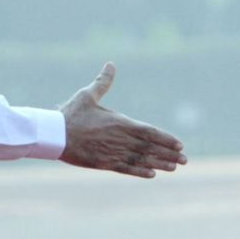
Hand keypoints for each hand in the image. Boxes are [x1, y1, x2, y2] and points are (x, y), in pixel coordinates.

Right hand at [59, 62, 186, 177]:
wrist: (54, 135)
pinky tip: (152, 174)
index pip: (150, 132)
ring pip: (142, 160)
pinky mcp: (104, 163)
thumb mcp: (88, 95)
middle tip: (185, 160)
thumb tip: (110, 64)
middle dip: (168, 154)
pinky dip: (140, 171)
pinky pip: (126, 169)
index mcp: (120, 122)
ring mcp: (113, 153)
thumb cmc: (71, 114)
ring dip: (160, 163)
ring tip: (174, 167)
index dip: (166, 138)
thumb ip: (103, 82)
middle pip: (150, 148)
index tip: (180, 144)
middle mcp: (121, 139)